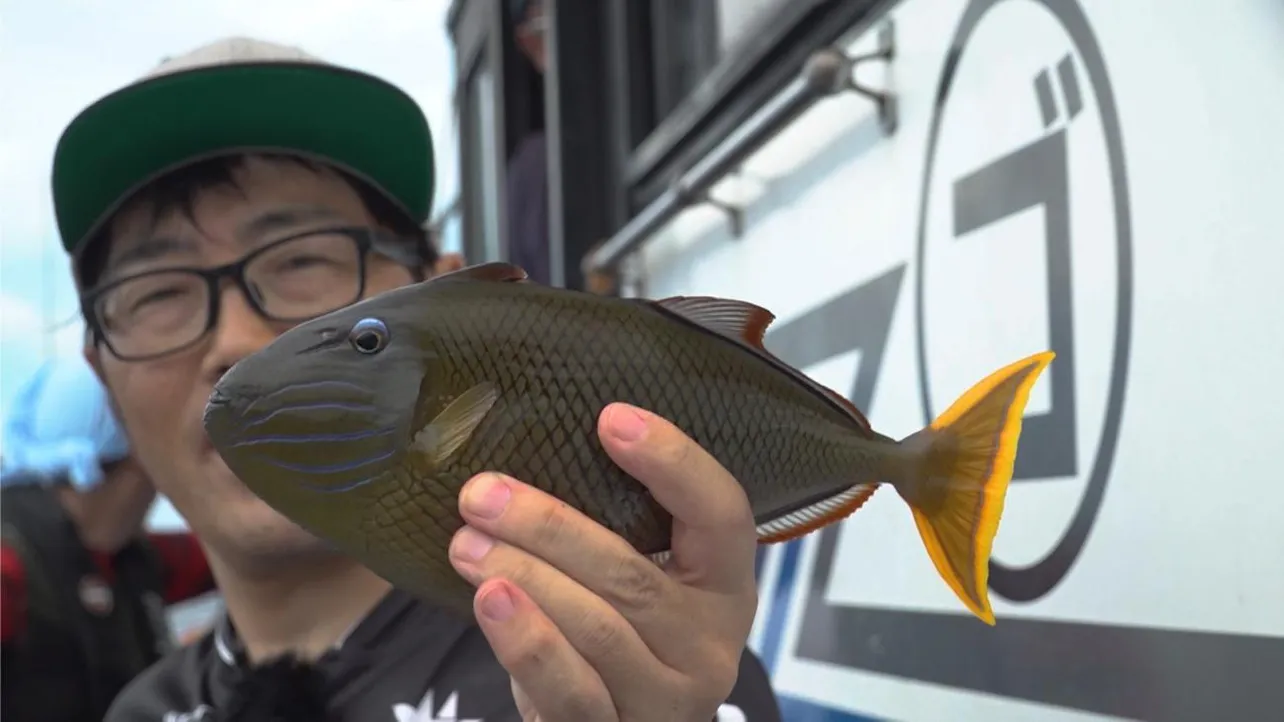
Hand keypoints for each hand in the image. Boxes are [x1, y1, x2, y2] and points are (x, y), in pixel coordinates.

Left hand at [448, 402, 759, 720]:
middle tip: (482, 492)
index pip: (721, 513)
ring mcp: (669, 699)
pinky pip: (571, 690)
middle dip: (550, 527)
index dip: (674, 462)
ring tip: (467, 543)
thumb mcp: (637, 579)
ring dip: (525, 576)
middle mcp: (710, 645)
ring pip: (598, 629)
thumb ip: (613, 525)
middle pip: (633, 575)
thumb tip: (539, 443)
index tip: (611, 418)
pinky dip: (528, 642)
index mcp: (725, 585)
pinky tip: (488, 602)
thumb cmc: (617, 635)